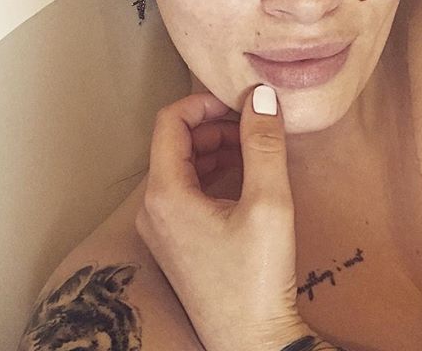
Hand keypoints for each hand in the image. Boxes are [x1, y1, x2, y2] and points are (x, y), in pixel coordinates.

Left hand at [135, 84, 312, 350]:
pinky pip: (186, 191)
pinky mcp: (174, 241)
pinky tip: (243, 177)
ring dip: (215, 148)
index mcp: (164, 194)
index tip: (240, 103)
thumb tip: (260, 96)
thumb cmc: (258, 280)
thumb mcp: (269, 204)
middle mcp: (152, 208)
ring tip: (254, 149)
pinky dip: (212, 173)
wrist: (253, 345)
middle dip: (215, 126)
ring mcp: (160, 227)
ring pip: (182, 166)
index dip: (204, 103)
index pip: (170, 122)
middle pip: (175, 143)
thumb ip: (263, 143)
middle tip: (254, 125)